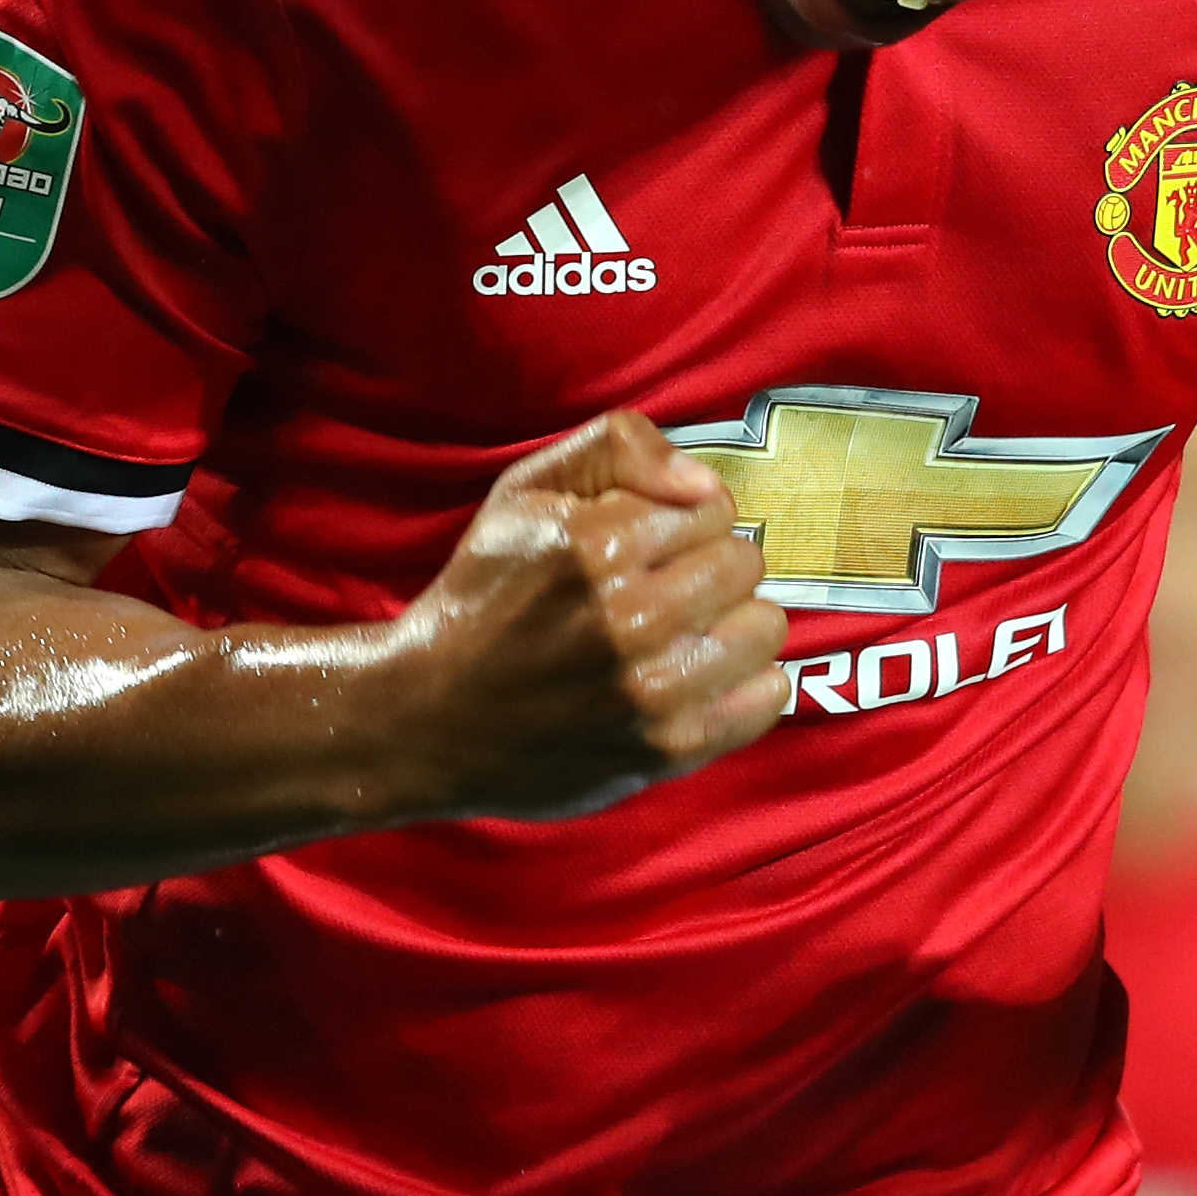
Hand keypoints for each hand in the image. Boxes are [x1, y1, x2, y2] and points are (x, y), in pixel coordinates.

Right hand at [381, 411, 790, 819]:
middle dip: (712, 566)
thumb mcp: (524, 492)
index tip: (652, 544)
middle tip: (668, 590)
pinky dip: (746, 685)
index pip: (715, 506)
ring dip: (733, 624)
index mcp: (594, 545)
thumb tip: (704, 480)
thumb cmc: (484, 594)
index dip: (686, 519)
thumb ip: (617, 447)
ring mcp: (651, 690)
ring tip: (685, 635)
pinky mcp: (667, 748)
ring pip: (765, 626)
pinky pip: (767, 698)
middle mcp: (627, 618)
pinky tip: (700, 678)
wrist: (428, 718)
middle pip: (746, 562)